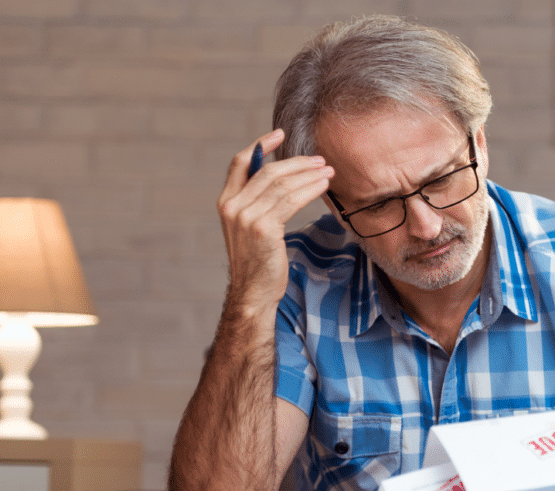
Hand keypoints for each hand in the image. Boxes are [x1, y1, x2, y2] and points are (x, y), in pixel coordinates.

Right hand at [216, 129, 334, 314]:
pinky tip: (323, 186)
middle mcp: (232, 206)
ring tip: (328, 171)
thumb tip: (282, 179)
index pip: (240, 163)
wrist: (253, 292)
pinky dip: (309, 190)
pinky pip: (291, 200)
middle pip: (267, 171)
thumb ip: (257, 203)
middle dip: (297, 163)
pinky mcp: (263, 228)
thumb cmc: (258, 262)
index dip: (260, 145)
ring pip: (282, 185)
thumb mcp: (251, 228)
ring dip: (308, 175)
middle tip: (319, 160)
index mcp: (226, 202)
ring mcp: (246, 217)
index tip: (280, 134)